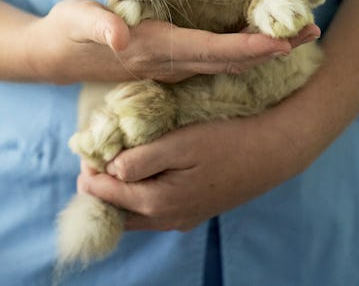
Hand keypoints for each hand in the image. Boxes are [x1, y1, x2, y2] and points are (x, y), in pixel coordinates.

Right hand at [26, 0, 319, 83]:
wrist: (57, 56)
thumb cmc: (68, 32)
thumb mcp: (76, 20)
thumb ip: (97, 24)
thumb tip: (121, 34)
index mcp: (155, 49)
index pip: (210, 51)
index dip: (248, 49)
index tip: (283, 43)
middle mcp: (170, 61)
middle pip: (230, 59)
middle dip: (272, 49)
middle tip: (314, 33)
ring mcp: (171, 64)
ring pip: (226, 61)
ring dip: (263, 51)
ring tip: (299, 36)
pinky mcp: (169, 60)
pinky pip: (214, 59)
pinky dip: (243, 50)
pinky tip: (260, 40)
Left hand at [77, 111, 302, 231]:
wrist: (272, 152)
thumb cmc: (226, 140)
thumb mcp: (180, 142)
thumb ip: (141, 159)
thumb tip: (110, 169)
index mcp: (157, 202)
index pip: (103, 192)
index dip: (89, 169)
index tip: (86, 145)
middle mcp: (165, 219)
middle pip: (113, 211)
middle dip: (99, 184)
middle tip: (96, 154)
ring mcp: (179, 219)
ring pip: (132, 214)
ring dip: (117, 192)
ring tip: (115, 161)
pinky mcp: (191, 213)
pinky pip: (152, 212)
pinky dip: (137, 196)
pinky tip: (141, 172)